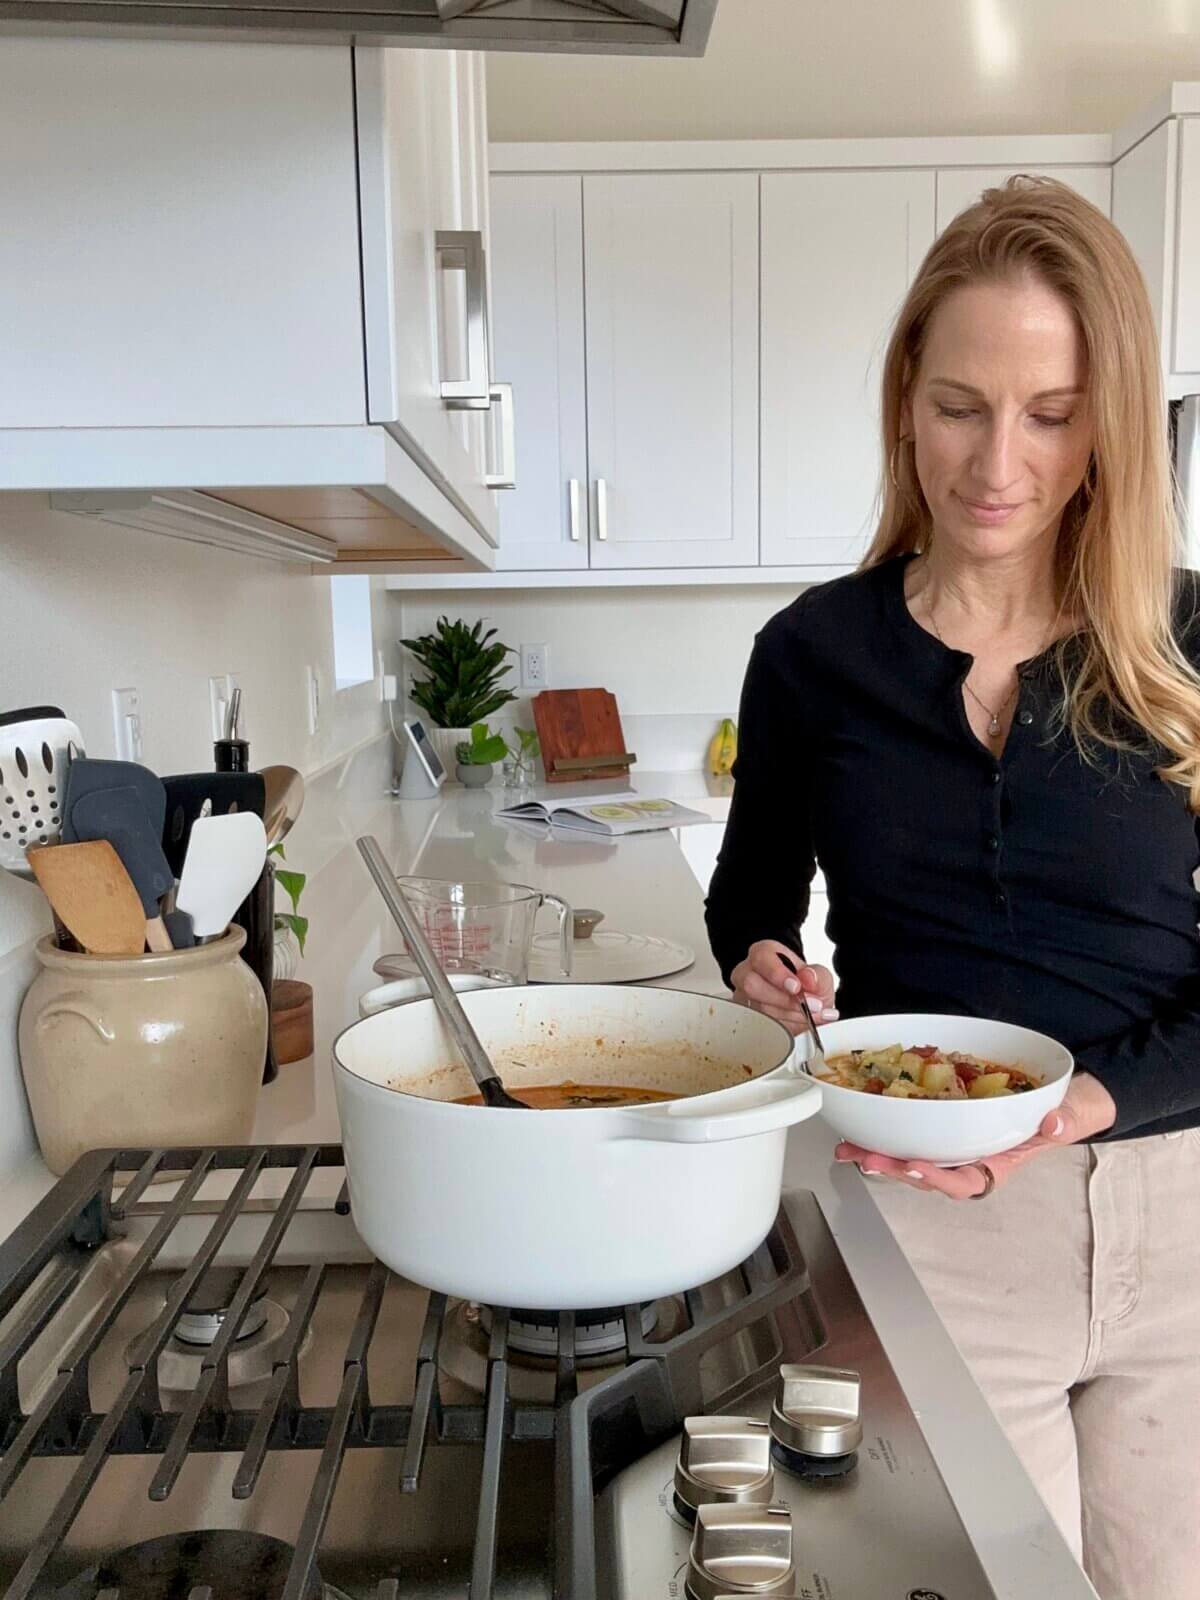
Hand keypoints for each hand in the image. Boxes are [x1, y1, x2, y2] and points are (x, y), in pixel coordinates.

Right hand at [730, 939, 836, 1035]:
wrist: (806, 1006)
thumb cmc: (807, 986)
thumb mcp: (820, 977)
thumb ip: (817, 976)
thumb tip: (808, 978)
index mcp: (764, 954)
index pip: (761, 957)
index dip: (777, 973)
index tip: (796, 987)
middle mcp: (748, 973)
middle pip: (751, 984)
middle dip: (782, 999)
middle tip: (806, 1005)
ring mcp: (744, 996)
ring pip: (757, 1008)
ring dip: (787, 1015)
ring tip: (807, 1015)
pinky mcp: (747, 1017)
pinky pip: (760, 1025)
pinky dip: (783, 1028)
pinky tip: (796, 1023)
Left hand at [835, 1071, 1117, 1198]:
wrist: (1064, 1094)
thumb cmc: (1067, 1108)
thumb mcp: (1074, 1111)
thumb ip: (1069, 1117)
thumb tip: (1055, 1123)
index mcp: (999, 1162)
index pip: (965, 1180)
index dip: (937, 1177)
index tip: (914, 1165)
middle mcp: (971, 1157)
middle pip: (927, 1171)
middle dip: (894, 1167)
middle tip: (864, 1158)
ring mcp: (955, 1141)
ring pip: (911, 1154)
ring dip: (879, 1153)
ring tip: (847, 1149)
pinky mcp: (942, 1121)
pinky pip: (911, 1130)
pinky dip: (884, 1129)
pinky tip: (859, 1125)